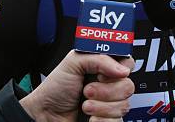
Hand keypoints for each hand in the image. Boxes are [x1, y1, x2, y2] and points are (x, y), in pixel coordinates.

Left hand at [20, 50, 134, 121]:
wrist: (45, 115)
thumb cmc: (55, 89)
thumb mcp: (73, 63)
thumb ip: (99, 59)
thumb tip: (123, 70)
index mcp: (103, 67)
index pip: (127, 63)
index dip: (120, 68)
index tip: (102, 73)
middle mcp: (109, 84)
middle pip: (128, 85)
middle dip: (106, 90)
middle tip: (87, 90)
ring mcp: (110, 104)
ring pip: (124, 104)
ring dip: (101, 106)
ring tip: (85, 105)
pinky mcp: (108, 119)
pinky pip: (118, 120)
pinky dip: (101, 120)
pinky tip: (90, 117)